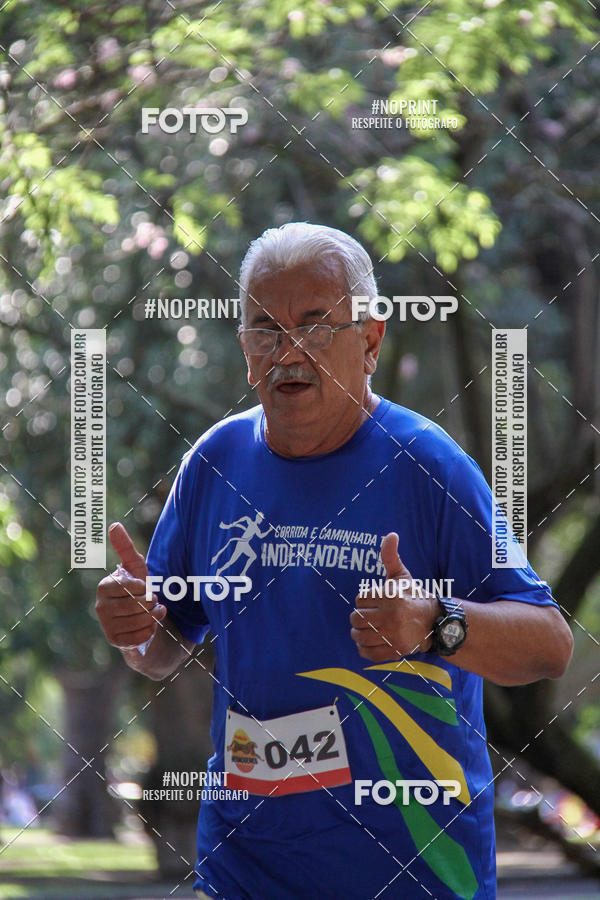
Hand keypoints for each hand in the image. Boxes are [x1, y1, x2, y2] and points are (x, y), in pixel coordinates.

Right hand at [95, 522, 166, 648]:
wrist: (142, 619)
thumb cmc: (139, 590)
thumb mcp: (136, 567)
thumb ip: (125, 547)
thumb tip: (114, 525)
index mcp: (104, 586)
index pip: (133, 587)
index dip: (146, 589)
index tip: (146, 588)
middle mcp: (100, 606)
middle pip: (138, 605)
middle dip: (152, 603)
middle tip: (152, 602)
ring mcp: (106, 625)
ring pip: (141, 620)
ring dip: (153, 617)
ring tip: (152, 613)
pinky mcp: (115, 641)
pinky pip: (140, 636)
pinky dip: (150, 631)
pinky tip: (148, 628)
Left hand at [349, 532, 436, 660]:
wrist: (435, 622)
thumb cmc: (413, 596)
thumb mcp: (402, 576)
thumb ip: (391, 557)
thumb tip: (391, 535)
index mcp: (391, 596)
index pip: (360, 598)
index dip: (365, 599)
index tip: (375, 601)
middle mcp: (392, 616)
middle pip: (356, 617)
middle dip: (359, 616)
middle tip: (368, 616)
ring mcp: (393, 635)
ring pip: (358, 635)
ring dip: (358, 632)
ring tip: (366, 629)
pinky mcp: (394, 651)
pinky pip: (367, 653)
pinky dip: (364, 649)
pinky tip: (370, 641)